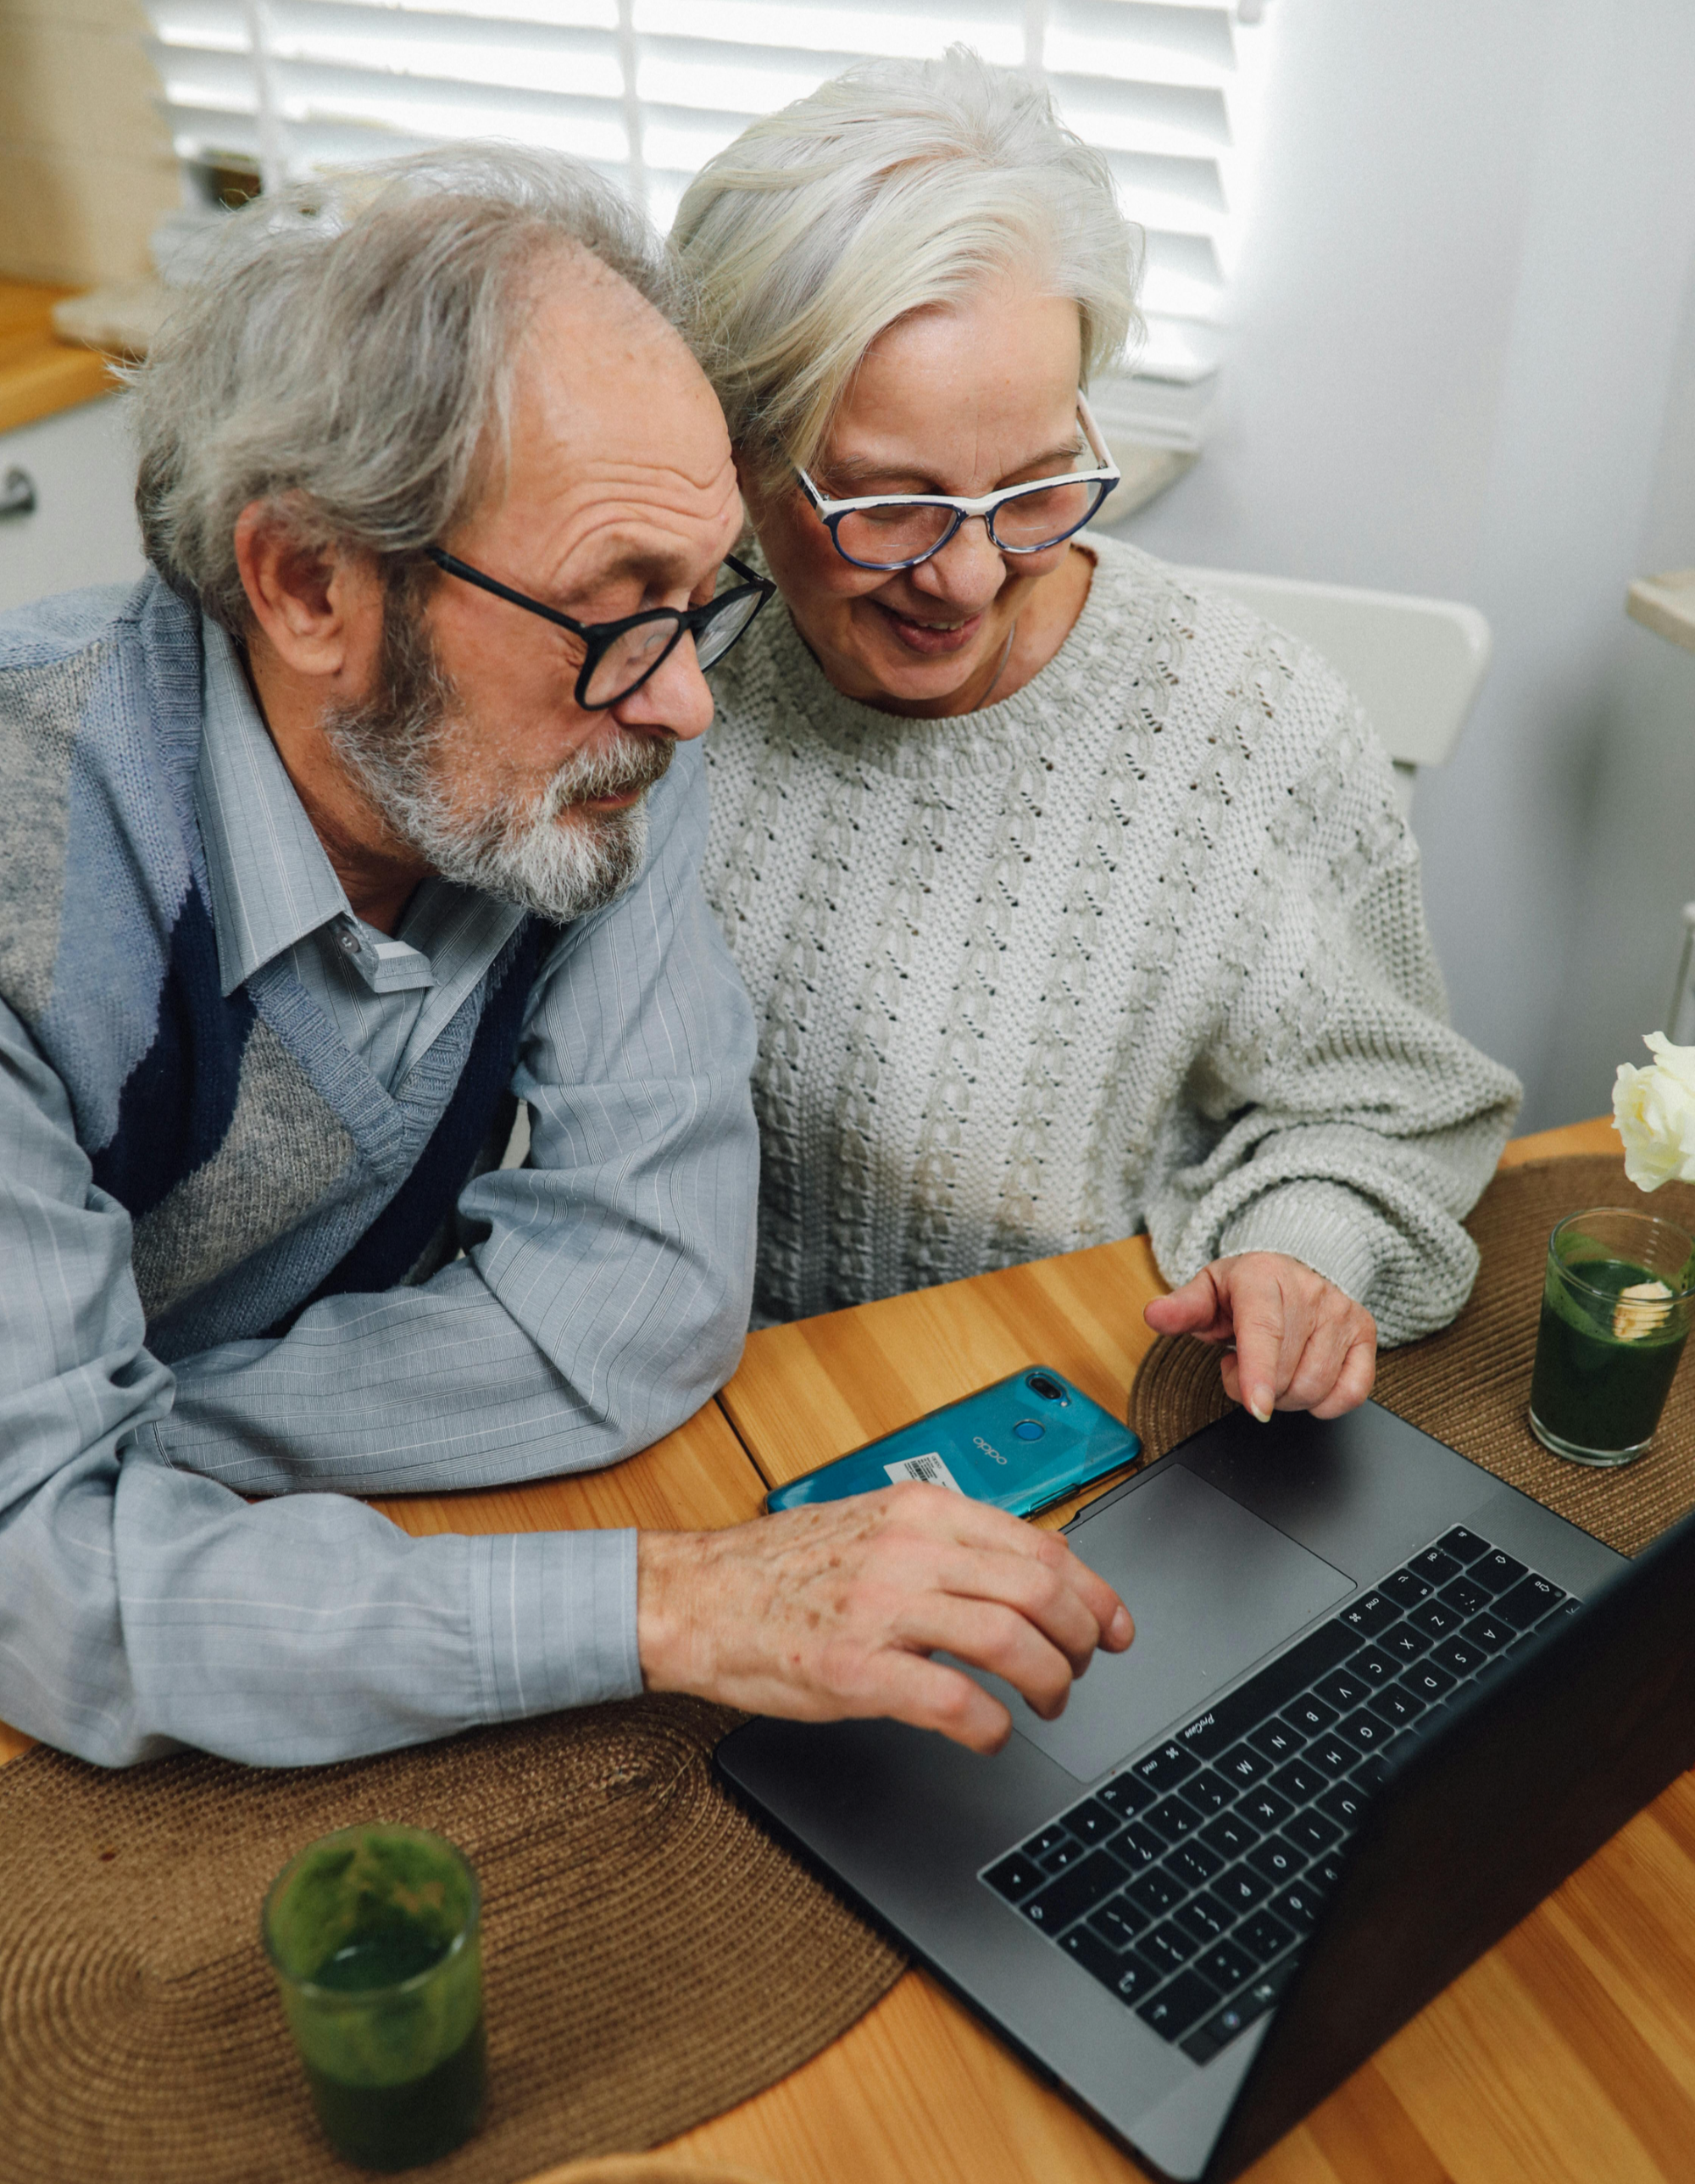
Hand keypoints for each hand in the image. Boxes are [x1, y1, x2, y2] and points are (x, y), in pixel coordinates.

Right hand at [636, 1484, 1133, 1754]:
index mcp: (921, 1512)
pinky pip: (956, 1701)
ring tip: (1045, 1703)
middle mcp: (910, 1551)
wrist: (698, 1597)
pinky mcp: (856, 1670)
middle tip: (1080, 1670)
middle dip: (1081, 1642)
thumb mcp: (875, 1527)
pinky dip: (991, 1727)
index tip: (1116, 1626)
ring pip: (1012, 1642)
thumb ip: (947, 1542)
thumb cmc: (782, 1570)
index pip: (1042, 1547)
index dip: (1096, 1593)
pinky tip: (989, 1734)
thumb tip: (1029, 1572)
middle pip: (1041, 1593)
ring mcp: (883, 1610)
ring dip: (1049, 1683)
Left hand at [1142, 1251, 1375, 1420]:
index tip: (1257, 1407)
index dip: (1259, 1374)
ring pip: (1317, 1387)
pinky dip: (1325, 1403)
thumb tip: (1155, 1315)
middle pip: (1287, 1372)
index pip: (1264, 1332)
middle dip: (1256, 1388)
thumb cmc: (1248, 1287)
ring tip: (1272, 1369)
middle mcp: (1309, 1292)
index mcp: (1263, 1278)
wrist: (1296, 1264)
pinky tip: (1304, 1382)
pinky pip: (1352, 1392)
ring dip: (1286, 1397)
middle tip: (1242, 1367)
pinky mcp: (1365, 1334)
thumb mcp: (1208, 1290)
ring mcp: (1342, 1313)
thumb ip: (1182, 1308)